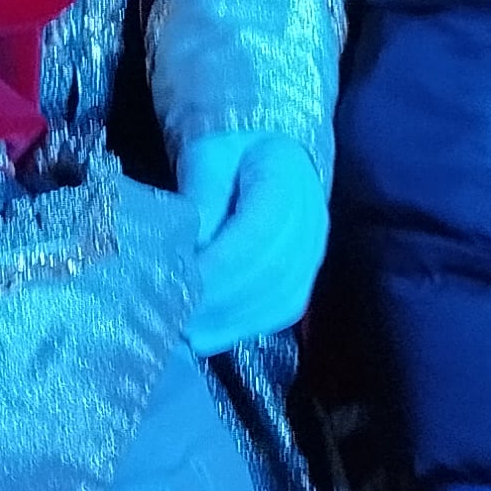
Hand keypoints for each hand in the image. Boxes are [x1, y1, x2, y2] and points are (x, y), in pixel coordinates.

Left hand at [176, 131, 327, 356]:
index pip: (258, 231)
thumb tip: (192, 247)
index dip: (219, 265)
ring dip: (232, 320)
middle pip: (272, 271)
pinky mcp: (305, 276)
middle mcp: (313, 216)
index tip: (179, 282)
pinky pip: (283, 310)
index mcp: (287, 173)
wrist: (263, 156)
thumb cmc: (227, 155)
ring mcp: (314, 250)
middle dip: (221, 300)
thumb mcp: (206, 158)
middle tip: (175, 315)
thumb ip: (201, 198)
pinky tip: (208, 335)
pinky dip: (245, 327)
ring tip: (186, 331)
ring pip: (282, 297)